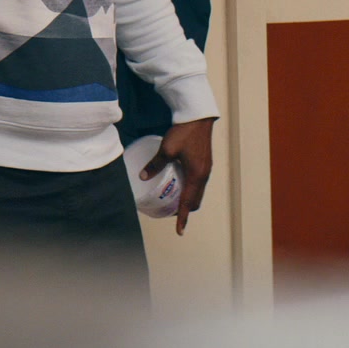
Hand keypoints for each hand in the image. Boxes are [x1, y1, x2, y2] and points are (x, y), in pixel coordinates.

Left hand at [143, 117, 215, 234]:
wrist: (198, 116)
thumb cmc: (184, 132)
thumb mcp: (167, 149)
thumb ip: (156, 164)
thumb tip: (142, 176)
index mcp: (197, 175)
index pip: (189, 202)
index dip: (183, 218)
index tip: (179, 230)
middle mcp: (204, 175)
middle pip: (196, 200)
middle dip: (185, 210)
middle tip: (170, 214)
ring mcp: (206, 169)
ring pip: (198, 192)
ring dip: (188, 199)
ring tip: (173, 201)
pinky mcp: (204, 163)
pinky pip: (198, 183)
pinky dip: (190, 189)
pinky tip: (179, 183)